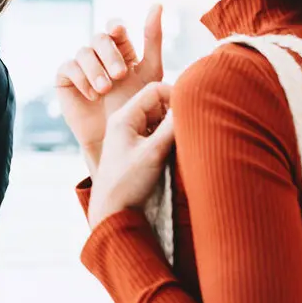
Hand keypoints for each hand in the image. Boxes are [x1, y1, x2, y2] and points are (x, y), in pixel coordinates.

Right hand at [55, 4, 163, 169]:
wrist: (114, 138)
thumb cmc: (135, 107)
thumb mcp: (150, 72)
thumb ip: (153, 40)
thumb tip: (157, 4)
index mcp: (120, 50)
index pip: (115, 28)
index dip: (115, 27)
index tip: (120, 32)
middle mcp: (99, 54)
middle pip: (99, 38)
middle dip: (110, 55)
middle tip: (119, 76)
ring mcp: (81, 65)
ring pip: (83, 52)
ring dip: (96, 70)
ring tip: (105, 90)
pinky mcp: (66, 78)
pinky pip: (68, 67)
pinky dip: (82, 79)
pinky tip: (93, 95)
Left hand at [87, 82, 175, 228]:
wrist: (111, 212)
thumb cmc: (127, 183)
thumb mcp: (153, 153)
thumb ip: (171, 127)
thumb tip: (188, 106)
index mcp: (124, 117)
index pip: (154, 90)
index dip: (175, 95)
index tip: (190, 111)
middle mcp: (125, 122)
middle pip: (157, 103)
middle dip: (174, 113)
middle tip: (186, 129)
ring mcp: (129, 136)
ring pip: (158, 120)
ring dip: (172, 127)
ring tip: (179, 144)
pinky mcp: (135, 150)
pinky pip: (155, 134)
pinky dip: (167, 139)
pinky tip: (173, 152)